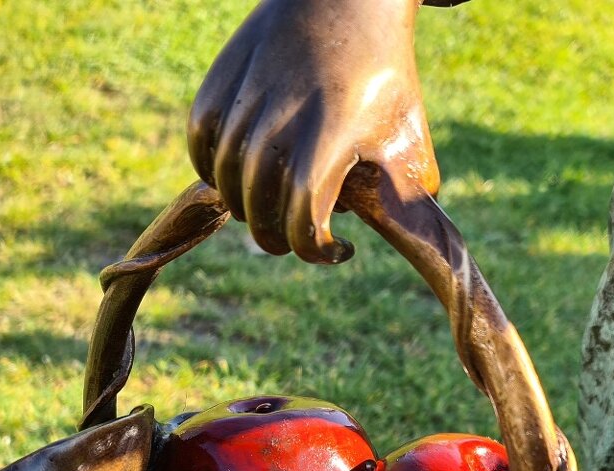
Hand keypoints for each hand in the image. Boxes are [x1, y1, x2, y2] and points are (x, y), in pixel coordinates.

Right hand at [188, 0, 439, 262]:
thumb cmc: (387, 78)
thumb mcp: (411, 139)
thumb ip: (406, 199)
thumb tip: (402, 250)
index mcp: (335, 131)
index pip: (303, 214)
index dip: (313, 248)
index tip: (337, 250)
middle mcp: (284, 113)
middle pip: (259, 204)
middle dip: (277, 238)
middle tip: (293, 240)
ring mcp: (248, 94)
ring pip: (226, 177)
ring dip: (246, 208)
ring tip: (270, 210)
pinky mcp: (222, 79)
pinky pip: (201, 142)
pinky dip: (212, 171)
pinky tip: (238, 181)